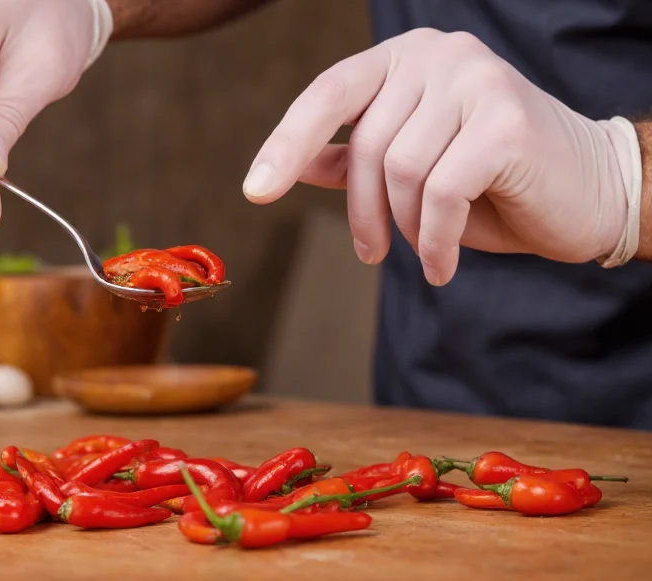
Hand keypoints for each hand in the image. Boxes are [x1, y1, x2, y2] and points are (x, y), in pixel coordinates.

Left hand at [242, 28, 635, 284]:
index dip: (286, 143)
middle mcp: (439, 54)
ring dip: (404, 227)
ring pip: (400, 170)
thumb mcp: (411, 172)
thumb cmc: (492, 183)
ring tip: (423, 249)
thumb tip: (291, 165)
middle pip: (366, 145)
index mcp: (407, 59)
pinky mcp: (505, 120)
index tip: (255, 192)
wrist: (586, 192)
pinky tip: (442, 265)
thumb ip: (352, 160)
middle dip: (364, 213)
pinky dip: (433, 241)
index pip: (329, 94)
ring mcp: (476, 79)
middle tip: (373, 254)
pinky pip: (440, 193)